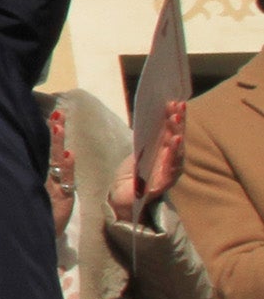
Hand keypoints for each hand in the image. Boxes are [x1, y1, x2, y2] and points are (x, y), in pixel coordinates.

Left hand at [113, 103, 187, 222]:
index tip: (174, 102)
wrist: (120, 196)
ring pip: (176, 156)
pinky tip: (169, 149)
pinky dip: (169, 161)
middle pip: (178, 141)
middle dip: (178, 125)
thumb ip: (148, 137)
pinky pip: (168, 173)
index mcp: (165, 152)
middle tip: (177, 110)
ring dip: (176, 141)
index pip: (173, 131)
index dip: (176, 117)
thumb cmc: (132, 173)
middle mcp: (171, 162)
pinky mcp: (161, 187)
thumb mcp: (138, 150)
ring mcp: (168, 174)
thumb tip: (155, 114)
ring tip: (176, 128)